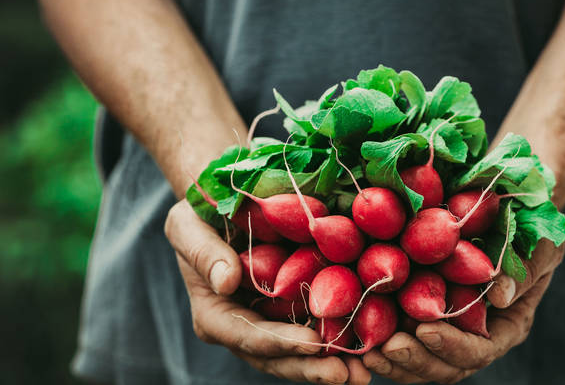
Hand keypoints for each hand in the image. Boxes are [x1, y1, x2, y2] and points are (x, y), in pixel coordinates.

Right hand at [165, 200, 371, 384]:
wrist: (224, 203)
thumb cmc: (199, 213)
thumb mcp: (188, 225)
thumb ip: (203, 253)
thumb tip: (226, 282)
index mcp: (215, 314)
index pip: (247, 336)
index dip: (280, 343)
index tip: (313, 343)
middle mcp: (243, 327)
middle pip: (277, 357)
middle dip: (311, 367)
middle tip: (347, 375)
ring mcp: (271, 322)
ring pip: (299, 353)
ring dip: (331, 363)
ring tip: (364, 374)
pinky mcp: (294, 310)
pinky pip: (317, 329)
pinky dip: (341, 339)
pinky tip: (369, 345)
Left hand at [363, 239, 563, 383]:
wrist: (510, 211)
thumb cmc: (534, 226)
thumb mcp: (541, 243)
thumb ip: (525, 269)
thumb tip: (502, 297)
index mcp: (506, 325)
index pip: (479, 350)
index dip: (452, 346)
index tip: (426, 330)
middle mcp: (476, 334)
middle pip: (445, 365)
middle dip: (416, 360)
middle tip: (387, 348)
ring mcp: (448, 327)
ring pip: (421, 359)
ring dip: (394, 360)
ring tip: (367, 351)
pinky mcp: (421, 311)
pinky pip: (402, 334)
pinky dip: (381, 336)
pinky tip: (358, 330)